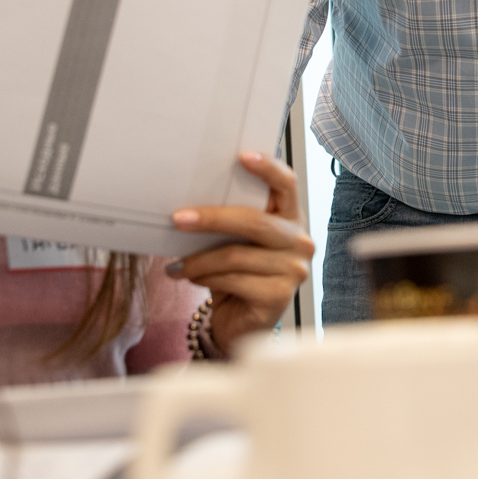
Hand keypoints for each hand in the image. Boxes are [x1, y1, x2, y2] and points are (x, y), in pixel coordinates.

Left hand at [166, 152, 313, 351]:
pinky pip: (233, 280)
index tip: (240, 156)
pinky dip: (205, 278)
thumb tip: (190, 203)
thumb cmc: (238, 273)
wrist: (242, 322)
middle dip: (211, 219)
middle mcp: (300, 241)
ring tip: (177, 264)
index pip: (287, 184)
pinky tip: (190, 278)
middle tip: (178, 218)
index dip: (267, 167)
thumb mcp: (237, 240)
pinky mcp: (280, 297)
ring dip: (198, 259)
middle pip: (254, 221)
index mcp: (291, 217)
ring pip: (236, 255)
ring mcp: (294, 270)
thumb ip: (230, 220)